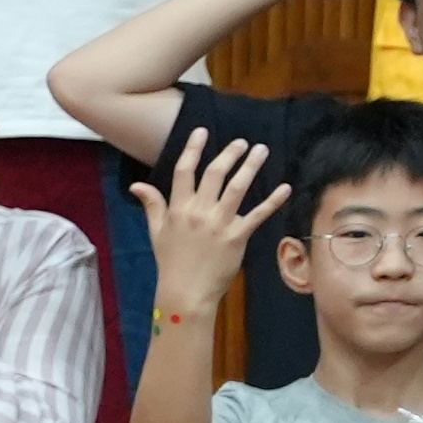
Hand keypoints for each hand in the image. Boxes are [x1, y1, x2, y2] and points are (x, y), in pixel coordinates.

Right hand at [138, 131, 284, 311]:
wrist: (185, 292)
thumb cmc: (171, 261)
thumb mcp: (156, 231)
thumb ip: (152, 205)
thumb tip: (137, 184)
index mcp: (178, 208)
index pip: (184, 171)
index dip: (193, 149)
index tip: (202, 131)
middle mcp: (198, 212)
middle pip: (214, 174)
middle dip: (229, 154)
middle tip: (242, 142)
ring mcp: (218, 223)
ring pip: (237, 188)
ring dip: (251, 167)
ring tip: (262, 151)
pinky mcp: (237, 237)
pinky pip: (258, 215)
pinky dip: (273, 200)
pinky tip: (285, 187)